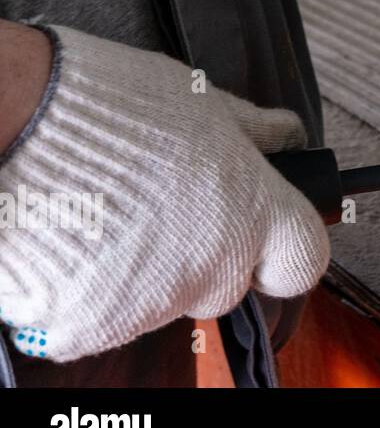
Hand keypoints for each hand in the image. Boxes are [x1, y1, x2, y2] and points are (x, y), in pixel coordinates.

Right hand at [0, 27, 328, 361]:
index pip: (304, 259)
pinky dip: (89, 292)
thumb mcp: (200, 101)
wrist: (15, 125)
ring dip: (143, 271)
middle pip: (227, 284)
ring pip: (163, 301)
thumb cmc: (109, 103)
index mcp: (253, 212)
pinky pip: (103, 318)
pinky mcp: (93, 326)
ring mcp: (154, 302)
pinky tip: (74, 241)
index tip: (265, 236)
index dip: (283, 249)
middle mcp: (214, 265)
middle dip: (203, 255)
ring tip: (106, 214)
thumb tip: (287, 134)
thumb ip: (251, 130)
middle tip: (160, 209)